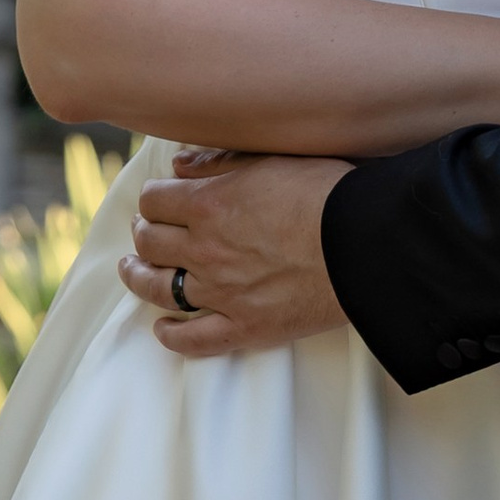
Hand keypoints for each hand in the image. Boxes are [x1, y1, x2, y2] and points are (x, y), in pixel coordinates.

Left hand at [119, 153, 352, 357]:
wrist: (365, 245)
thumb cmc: (326, 193)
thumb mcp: (272, 160)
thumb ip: (220, 163)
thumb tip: (179, 166)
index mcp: (209, 205)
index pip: (155, 200)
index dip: (153, 198)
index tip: (159, 200)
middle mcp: (205, 250)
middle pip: (150, 242)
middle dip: (143, 233)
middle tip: (145, 231)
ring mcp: (221, 293)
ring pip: (158, 289)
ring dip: (138, 277)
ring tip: (134, 270)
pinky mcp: (244, 327)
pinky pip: (192, 339)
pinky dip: (171, 335)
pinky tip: (162, 328)